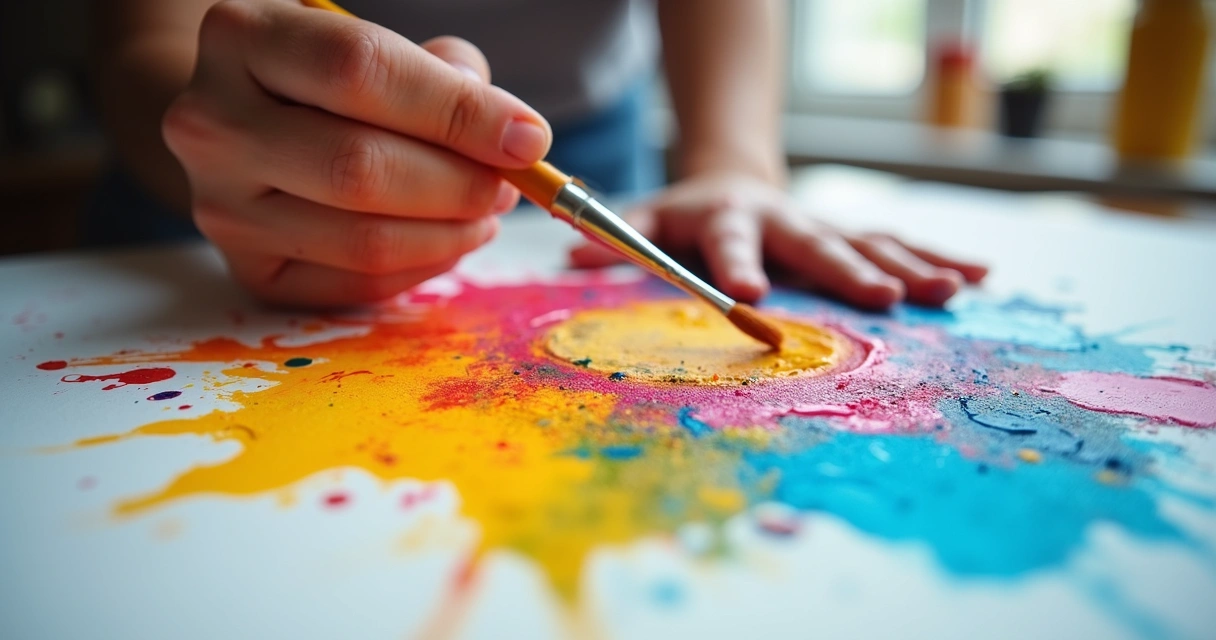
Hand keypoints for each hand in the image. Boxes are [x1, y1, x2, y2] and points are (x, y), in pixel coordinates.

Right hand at [163, 1, 549, 305]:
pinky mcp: (247, 269)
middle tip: (509, 183)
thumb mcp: (378, 45)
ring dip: (451, 232)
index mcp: (243, 38)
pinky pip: (357, 284)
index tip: (528, 139)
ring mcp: (221, 206)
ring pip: (362, 239)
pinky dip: (423, 266)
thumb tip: (511, 137)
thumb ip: (446, 76)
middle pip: (360, 167)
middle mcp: (212, 123)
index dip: (458, 110)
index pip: (361, 70)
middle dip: (460, 183)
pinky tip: (446, 238)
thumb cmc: (326, 82)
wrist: (243, 125)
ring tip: (486, 210)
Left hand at [570, 172, 987, 308]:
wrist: (731, 180)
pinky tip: (978, 274)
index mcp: (726, 218)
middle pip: (817, 245)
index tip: (749, 297)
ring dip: (911, 266)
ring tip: (951, 290)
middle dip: (851, 273)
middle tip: (886, 301)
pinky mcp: (848, 233)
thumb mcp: (645, 220)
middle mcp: (782, 219)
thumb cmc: (683, 214)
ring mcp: (821, 225)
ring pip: (870, 242)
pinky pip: (897, 243)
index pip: (729, 242)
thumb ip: (614, 240)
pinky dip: (937, 256)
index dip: (737, 266)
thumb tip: (570, 255)